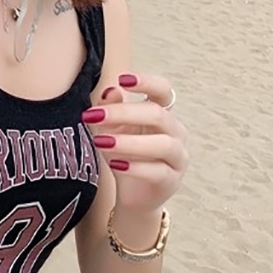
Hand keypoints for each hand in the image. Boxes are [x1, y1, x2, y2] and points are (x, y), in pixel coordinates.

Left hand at [82, 73, 187, 214]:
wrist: (132, 194)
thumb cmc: (125, 154)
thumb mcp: (112, 129)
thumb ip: (110, 108)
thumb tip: (111, 90)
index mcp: (162, 113)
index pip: (163, 90)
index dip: (146, 82)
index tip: (122, 79)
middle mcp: (175, 131)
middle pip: (157, 114)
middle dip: (124, 113)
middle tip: (95, 115)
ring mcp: (178, 157)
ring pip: (162, 144)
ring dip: (129, 142)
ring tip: (101, 141)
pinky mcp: (172, 180)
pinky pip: (158, 172)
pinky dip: (136, 167)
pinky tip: (116, 164)